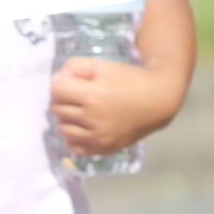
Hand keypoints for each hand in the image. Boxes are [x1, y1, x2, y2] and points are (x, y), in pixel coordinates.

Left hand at [50, 56, 185, 155]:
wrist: (158, 100)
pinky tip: (83, 126)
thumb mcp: (103, 65)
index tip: (70, 81)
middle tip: (76, 94)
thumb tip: (55, 80)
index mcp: (94, 94)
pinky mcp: (103, 148)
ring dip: (66, 117)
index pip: (55, 89)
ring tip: (81, 110)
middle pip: (56, 108)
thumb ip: (75, 66)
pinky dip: (73, 137)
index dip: (60, 82)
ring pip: (62, 128)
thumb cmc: (130, 79)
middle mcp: (94, 118)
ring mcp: (98, 136)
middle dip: (62, 99)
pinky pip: (74, 146)